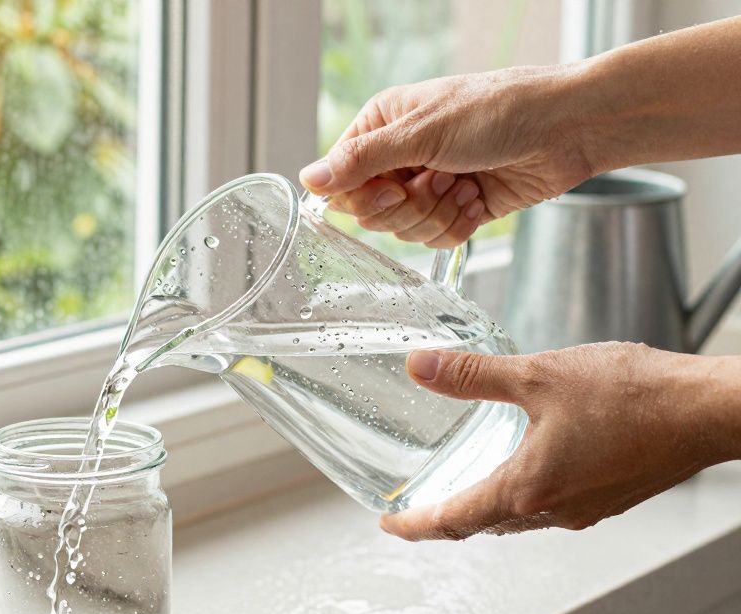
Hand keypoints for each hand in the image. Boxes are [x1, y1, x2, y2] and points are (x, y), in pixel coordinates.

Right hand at [300, 66, 595, 246]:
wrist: (568, 128)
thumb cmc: (501, 110)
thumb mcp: (423, 132)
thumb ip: (362, 160)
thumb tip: (309, 179)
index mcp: (384, 126)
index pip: (343, 180)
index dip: (364, 195)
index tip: (393, 186)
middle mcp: (402, 156)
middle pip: (372, 211)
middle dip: (408, 205)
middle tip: (437, 179)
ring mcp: (430, 184)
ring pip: (404, 230)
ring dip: (438, 213)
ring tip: (465, 183)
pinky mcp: (458, 208)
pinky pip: (436, 239)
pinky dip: (459, 224)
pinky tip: (480, 196)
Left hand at [381, 343, 740, 540]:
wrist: (707, 409)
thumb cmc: (634, 396)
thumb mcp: (539, 376)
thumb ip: (473, 376)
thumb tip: (421, 368)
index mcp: (528, 488)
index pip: (453, 520)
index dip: (415, 524)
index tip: (391, 526)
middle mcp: (554, 510)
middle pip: (484, 524)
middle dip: (447, 517)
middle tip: (418, 510)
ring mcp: (586, 508)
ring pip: (521, 517)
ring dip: (488, 506)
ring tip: (465, 487)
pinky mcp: (611, 498)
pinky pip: (554, 506)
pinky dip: (526, 494)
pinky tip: (529, 465)